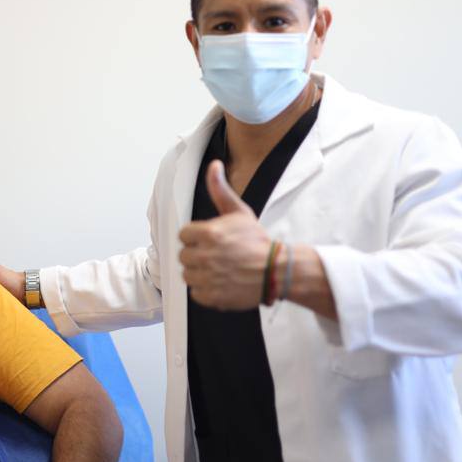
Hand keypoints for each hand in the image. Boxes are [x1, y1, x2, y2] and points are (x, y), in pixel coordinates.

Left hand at [179, 160, 271, 309]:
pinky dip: (206, 290)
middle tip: (216, 255)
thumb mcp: (239, 212)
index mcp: (210, 233)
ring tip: (218, 269)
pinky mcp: (213, 297)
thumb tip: (214, 164)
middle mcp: (206, 256)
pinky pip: (196, 293)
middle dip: (197, 254)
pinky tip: (220, 282)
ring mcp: (209, 278)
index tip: (209, 240)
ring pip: (188, 275)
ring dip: (199, 273)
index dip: (195, 237)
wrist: (277, 270)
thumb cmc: (257, 240)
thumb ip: (220, 189)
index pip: (184, 235)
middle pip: (184, 255)